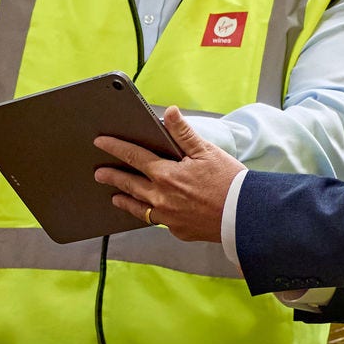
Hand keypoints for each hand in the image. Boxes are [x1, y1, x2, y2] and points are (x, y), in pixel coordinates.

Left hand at [93, 106, 244, 243]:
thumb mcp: (207, 152)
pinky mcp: (178, 230)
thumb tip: (169, 112)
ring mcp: (168, 217)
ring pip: (138, 207)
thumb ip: (184, 133)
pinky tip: (147, 212)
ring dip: (125, 200)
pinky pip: (156, 221)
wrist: (244, 217)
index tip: (100, 142)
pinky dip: (148, 214)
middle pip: (129, 184)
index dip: (115, 147)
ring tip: (115, 197)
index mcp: (166, 175)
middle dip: (112, 177)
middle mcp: (161, 197)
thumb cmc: (229, 182)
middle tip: (99, 174)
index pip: (133, 156)